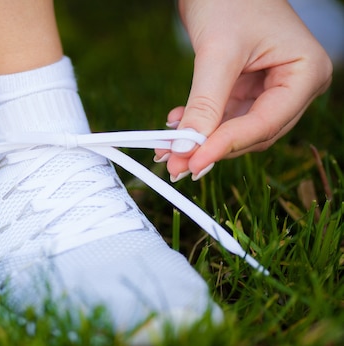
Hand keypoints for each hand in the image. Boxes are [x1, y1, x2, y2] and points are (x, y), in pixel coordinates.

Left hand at [157, 0, 332, 180]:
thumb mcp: (218, 53)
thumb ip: (205, 103)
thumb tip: (187, 147)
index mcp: (305, 73)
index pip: (265, 123)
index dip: (227, 146)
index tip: (193, 163)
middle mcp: (294, 85)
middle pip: (253, 133)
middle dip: (211, 147)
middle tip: (176, 164)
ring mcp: (272, 87)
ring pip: (236, 128)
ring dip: (201, 140)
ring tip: (168, 150)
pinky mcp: (248, 87)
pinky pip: (224, 116)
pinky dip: (200, 124)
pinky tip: (175, 127)